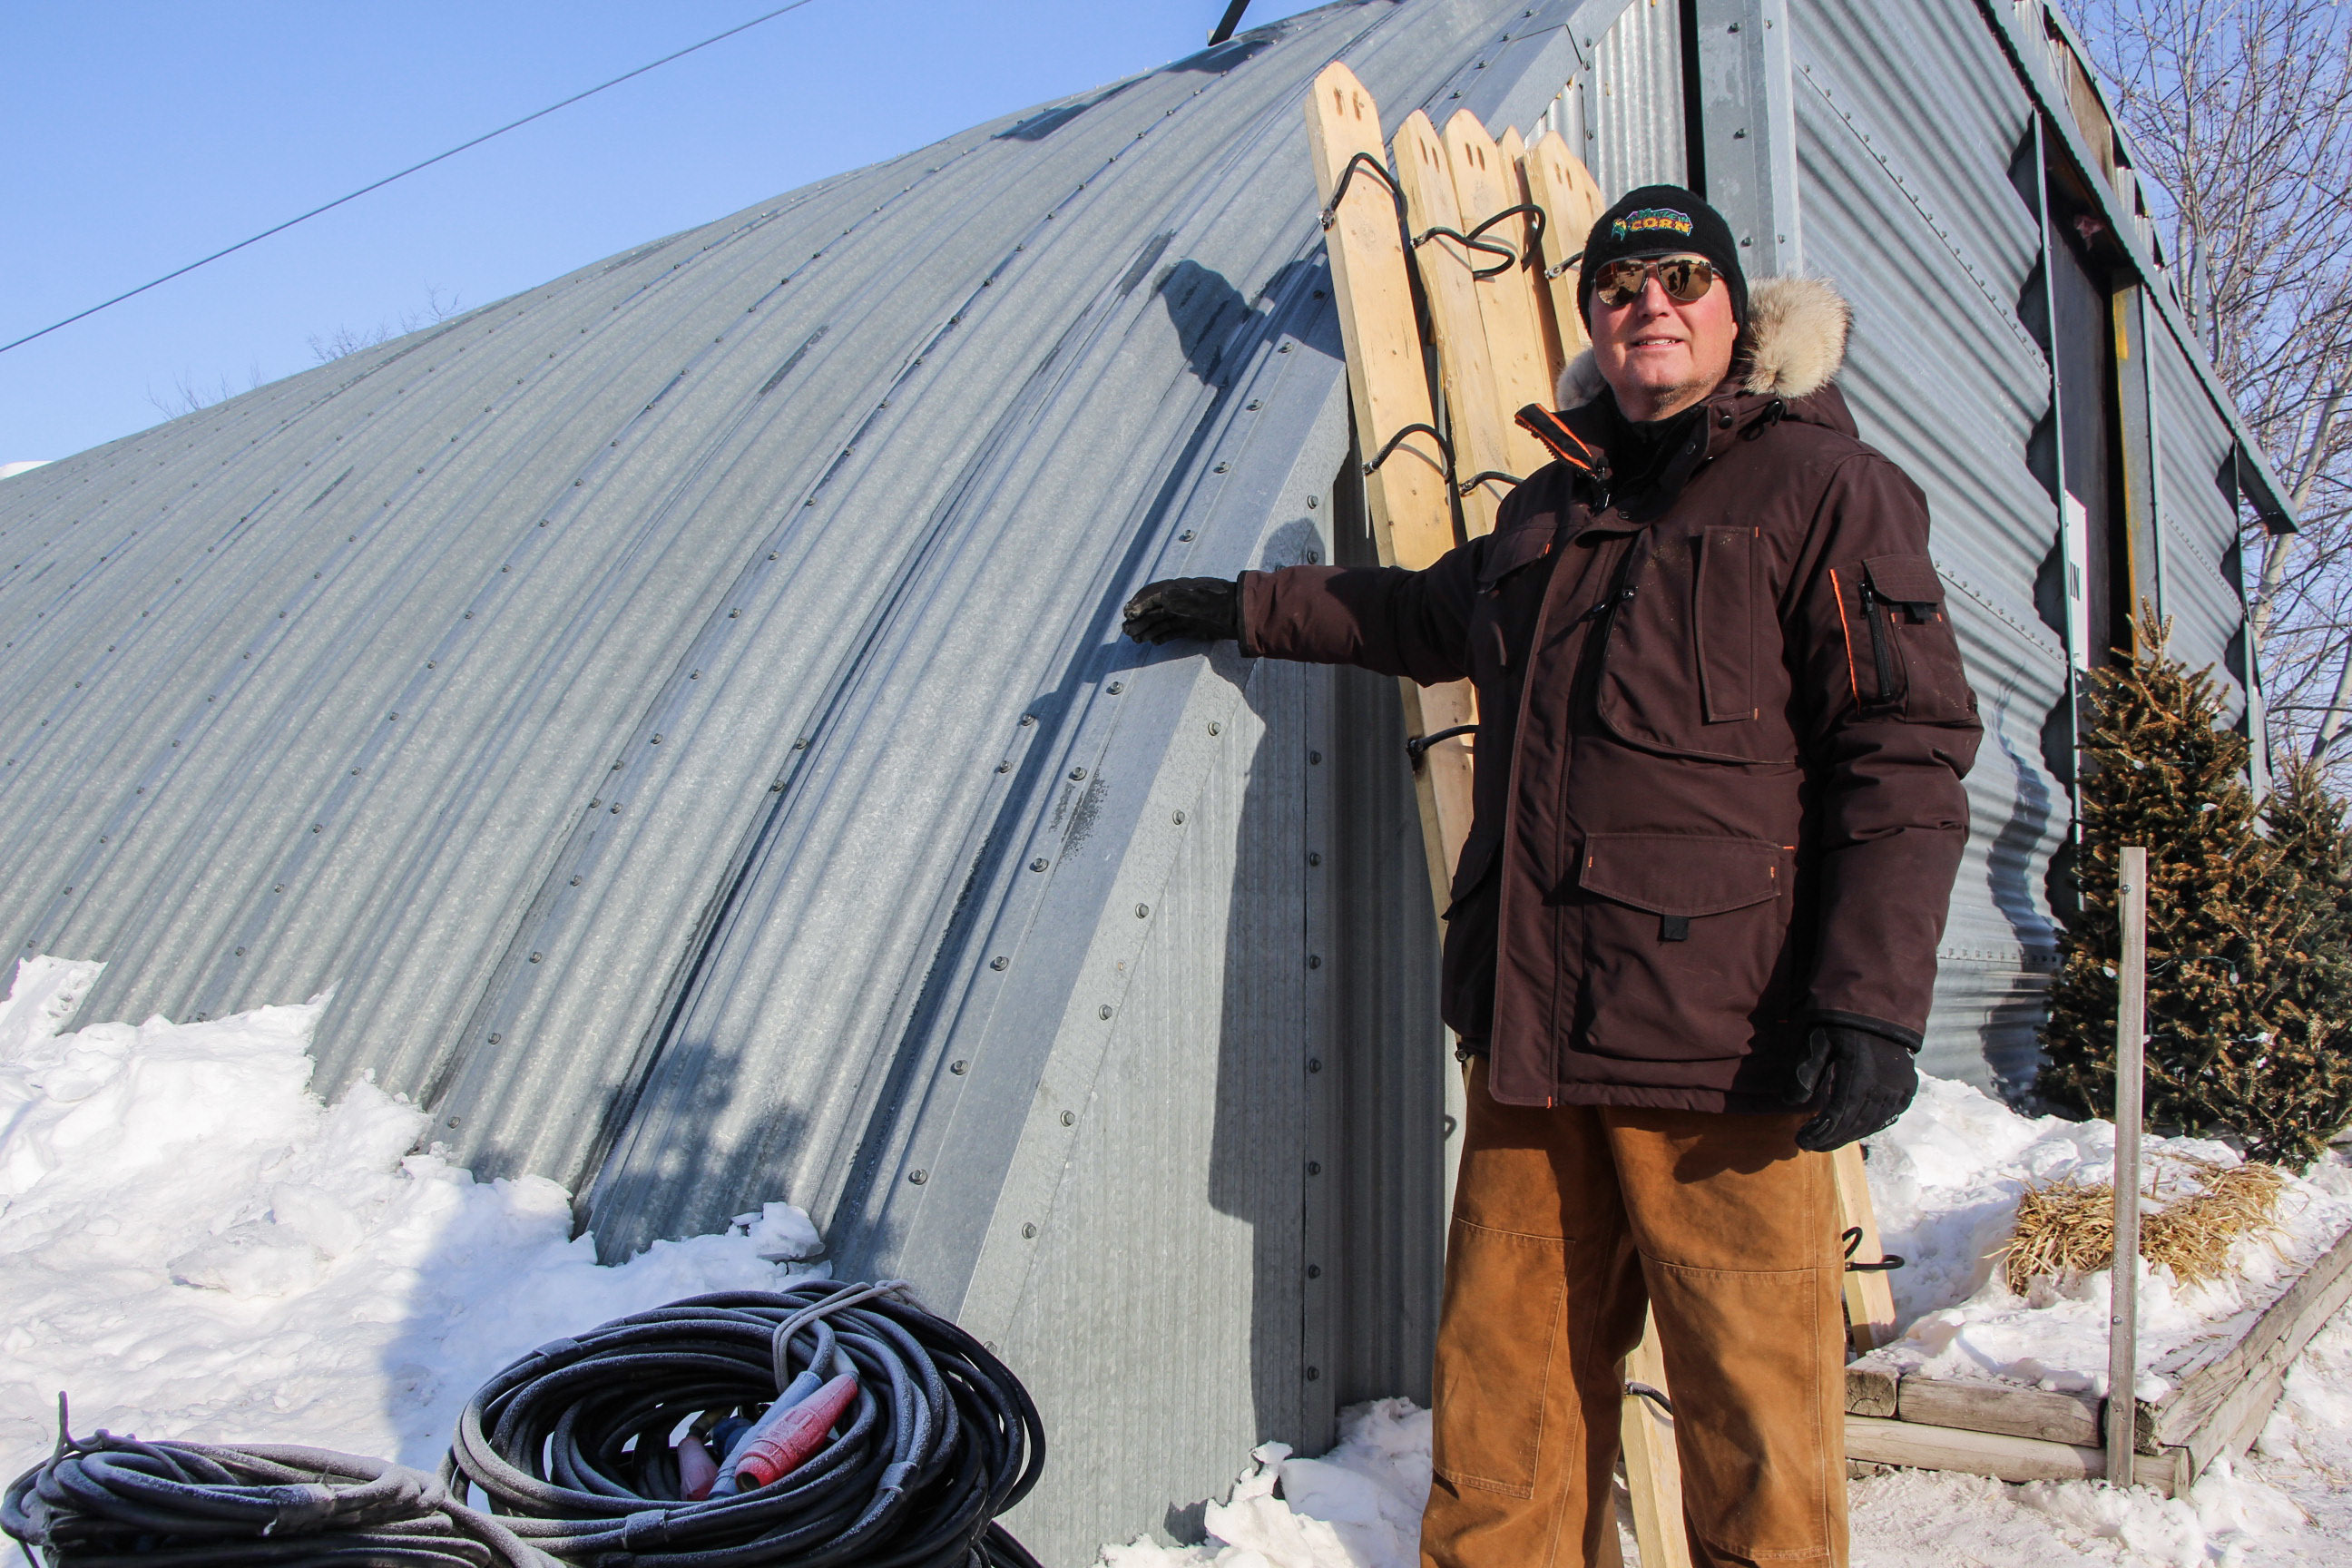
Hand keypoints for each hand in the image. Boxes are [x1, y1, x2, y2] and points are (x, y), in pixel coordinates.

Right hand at [1122, 577, 1240, 643]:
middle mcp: (1181, 601)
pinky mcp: (1194, 627)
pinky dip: (1162, 636)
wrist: (1243, 614)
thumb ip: (1178, 599)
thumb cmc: (1222, 603)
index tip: (1129, 613)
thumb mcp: (1199, 599)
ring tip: (1135, 639)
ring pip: (1161, 622)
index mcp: (1179, 590)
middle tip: (1126, 631)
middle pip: (1155, 610)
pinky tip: (1153, 642)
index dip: (1140, 603)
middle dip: (1139, 620)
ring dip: (1147, 629)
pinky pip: (1173, 631)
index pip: (1153, 594)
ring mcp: (1187, 614)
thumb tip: (1160, 598)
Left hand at [1788, 1024, 1917, 1151]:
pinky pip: (1891, 1115)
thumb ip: (1806, 1071)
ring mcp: (1899, 1088)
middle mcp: (1883, 1086)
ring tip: (1829, 1139)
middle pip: (1855, 1125)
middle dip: (1831, 1139)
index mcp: (1859, 1074)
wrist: (1881, 1008)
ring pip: (1873, 1123)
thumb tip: (1791, 1102)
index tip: (1801, 1142)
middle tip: (1812, 1145)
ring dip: (1849, 1135)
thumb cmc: (1842, 1022)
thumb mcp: (1818, 1040)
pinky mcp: (1909, 1087)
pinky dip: (1872, 1125)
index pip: (1837, 1116)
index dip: (1819, 1133)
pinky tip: (1856, 1128)